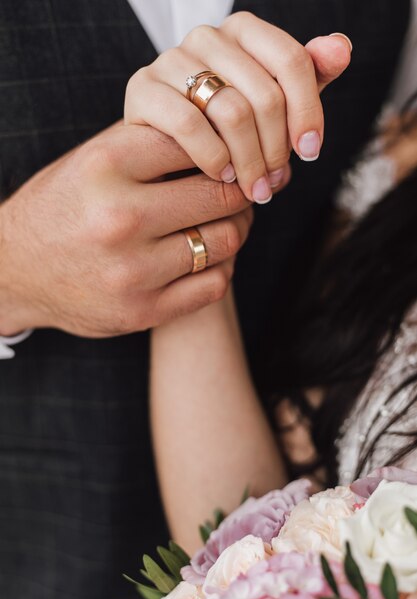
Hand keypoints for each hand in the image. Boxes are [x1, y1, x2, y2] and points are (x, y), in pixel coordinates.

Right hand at [0, 123, 254, 337]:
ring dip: (237, 228)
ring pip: (225, 240)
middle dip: (240, 190)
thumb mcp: (91, 159)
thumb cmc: (64, 206)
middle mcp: (119, 218)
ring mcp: (132, 270)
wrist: (15, 270)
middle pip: (221, 194)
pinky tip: (209, 255)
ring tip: (228, 221)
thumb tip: (222, 131)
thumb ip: (149, 142)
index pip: (198, 142)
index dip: (223, 148)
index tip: (230, 157)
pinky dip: (222, 266)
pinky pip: (214, 284)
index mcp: (106, 166)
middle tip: (242, 190)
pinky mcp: (142, 311)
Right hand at [125, 12, 351, 203]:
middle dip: (276, 148)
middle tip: (275, 182)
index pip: (292, 60)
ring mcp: (171, 60)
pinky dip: (213, 158)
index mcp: (243, 32)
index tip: (310, 152)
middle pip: (264, 93)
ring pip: (232, 111)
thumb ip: (307, 77)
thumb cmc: (224, 129)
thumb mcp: (271, 105)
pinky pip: (189, 125)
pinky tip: (223, 176)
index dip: (308, 110)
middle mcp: (207, 36)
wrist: (165, 152)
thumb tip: (340, 49)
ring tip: (254, 189)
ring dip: (250, 160)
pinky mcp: (142, 89)